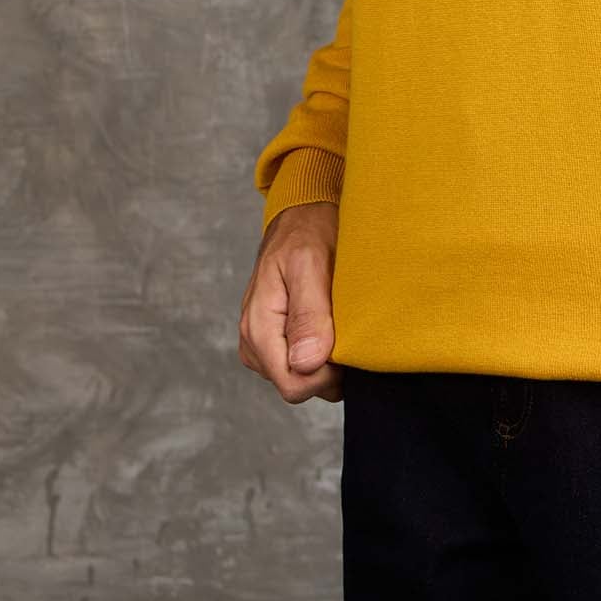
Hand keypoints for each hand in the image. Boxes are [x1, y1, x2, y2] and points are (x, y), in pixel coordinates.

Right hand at [238, 201, 343, 404]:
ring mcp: (263, 342)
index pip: (293, 385)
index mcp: (258, 326)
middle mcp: (254, 341)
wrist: (302, 215)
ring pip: (301, 377)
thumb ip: (308, 315)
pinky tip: (331, 324)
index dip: (326, 375)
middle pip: (297, 385)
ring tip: (337, 319)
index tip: (346, 344)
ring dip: (326, 359)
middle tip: (346, 326)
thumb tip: (306, 365)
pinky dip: (321, 351)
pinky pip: (301, 364)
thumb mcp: (311, 264)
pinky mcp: (275, 339)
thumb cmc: (308, 233)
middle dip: (328, 368)